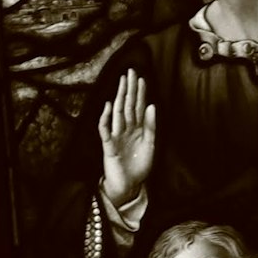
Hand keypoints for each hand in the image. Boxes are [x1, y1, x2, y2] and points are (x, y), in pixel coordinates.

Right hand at [100, 71, 154, 210]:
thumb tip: (152, 106)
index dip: (140, 93)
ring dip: (120, 97)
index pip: (138, 106)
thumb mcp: (151, 145)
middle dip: (129, 89)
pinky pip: (106, 129)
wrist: (129, 185)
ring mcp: (116, 136)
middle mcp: (126, 129)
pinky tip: (109, 106)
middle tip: (130, 72)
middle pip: (127, 105)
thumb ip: (151, 126)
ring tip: (122, 83)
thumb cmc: (139, 166)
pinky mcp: (109, 145)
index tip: (141, 78)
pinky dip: (106, 118)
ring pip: (118, 113)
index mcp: (137, 129)